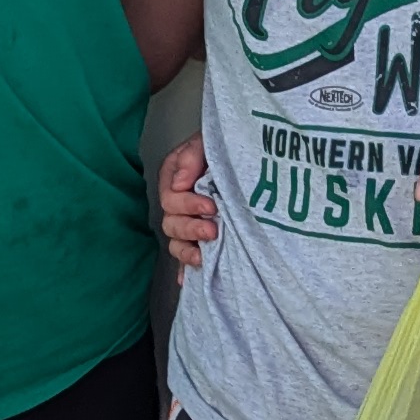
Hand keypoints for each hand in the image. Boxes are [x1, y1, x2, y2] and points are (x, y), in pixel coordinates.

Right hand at [158, 135, 218, 266]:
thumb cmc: (227, 146)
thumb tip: (180, 184)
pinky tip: (187, 278)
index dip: (187, 205)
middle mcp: (178, 203)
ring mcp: (188, 222)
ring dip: (188, 250)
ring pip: (176, 243)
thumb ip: (191, 156)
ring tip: (205, 253)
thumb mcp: (207, 142)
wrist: (249, 156)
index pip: (170, 199)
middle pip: (171, 224)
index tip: (211, 205)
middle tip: (213, 228)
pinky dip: (185, 268)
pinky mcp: (199, 238)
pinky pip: (186, 256)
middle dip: (191, 228)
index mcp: (176, 179)